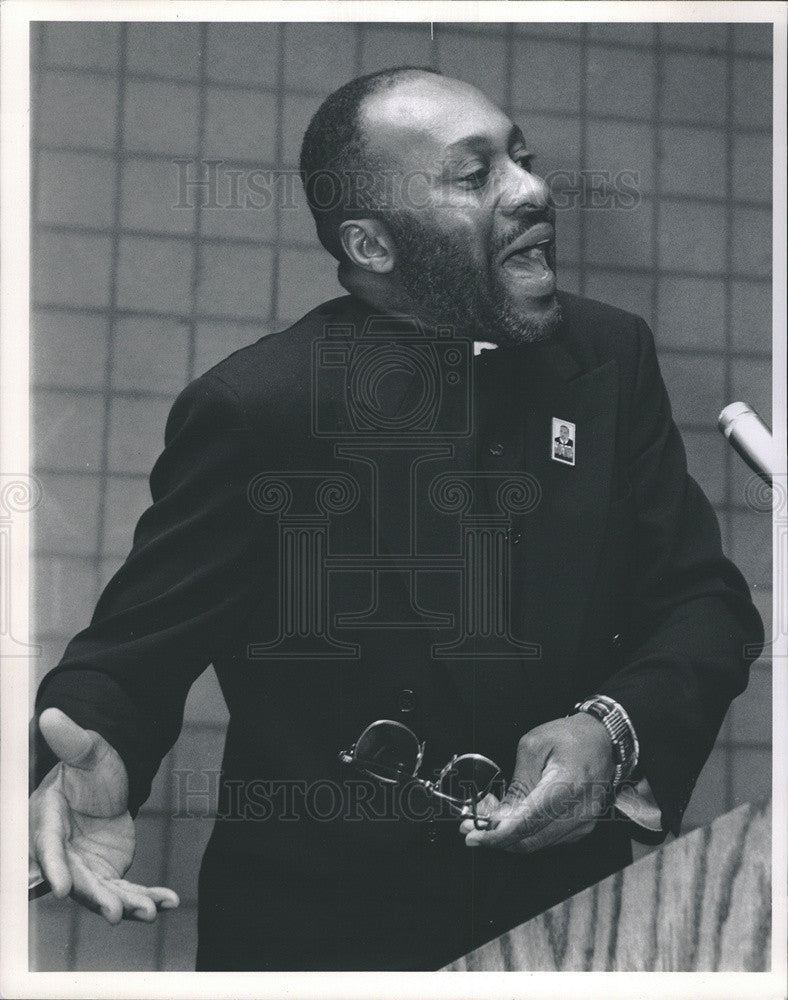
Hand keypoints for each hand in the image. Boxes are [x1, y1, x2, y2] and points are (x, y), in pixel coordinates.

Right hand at [29, 707, 178, 922]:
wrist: (107, 785)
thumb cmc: (90, 767)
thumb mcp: (87, 751)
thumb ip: (70, 740)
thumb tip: (49, 715)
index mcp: (49, 822)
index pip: (49, 848)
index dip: (54, 869)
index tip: (62, 889)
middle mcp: (63, 853)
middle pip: (76, 880)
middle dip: (96, 898)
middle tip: (117, 913)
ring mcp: (85, 868)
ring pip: (103, 891)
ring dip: (126, 903)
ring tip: (152, 911)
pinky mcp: (108, 874)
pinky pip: (127, 889)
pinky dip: (147, 897)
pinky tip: (171, 901)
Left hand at [459, 714, 614, 852]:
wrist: (602, 739)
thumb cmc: (569, 737)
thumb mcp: (534, 747)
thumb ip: (518, 783)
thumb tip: (499, 815)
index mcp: (569, 784)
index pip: (530, 821)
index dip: (499, 834)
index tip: (475, 835)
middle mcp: (580, 810)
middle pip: (532, 839)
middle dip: (497, 839)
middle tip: (470, 830)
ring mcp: (584, 822)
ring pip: (538, 843)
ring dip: (508, 838)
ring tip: (485, 822)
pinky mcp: (581, 827)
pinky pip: (548, 839)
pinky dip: (525, 834)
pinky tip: (509, 821)